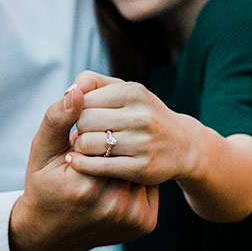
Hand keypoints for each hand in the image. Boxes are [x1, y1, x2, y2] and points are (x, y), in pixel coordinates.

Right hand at [8, 80, 157, 250]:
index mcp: (86, 184)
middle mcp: (114, 205)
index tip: (84, 135)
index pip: (106, 134)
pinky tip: (117, 178)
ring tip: (109, 160)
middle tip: (101, 146)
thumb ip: (57, 119)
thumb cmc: (43, 185)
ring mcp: (133, 217)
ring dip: (128, 157)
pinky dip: (135, 176)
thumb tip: (77, 90)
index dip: (96, 129)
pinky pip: (147, 185)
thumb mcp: (41, 151)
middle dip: (115, 142)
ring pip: (139, 166)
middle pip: (126, 149)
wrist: (51, 234)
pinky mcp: (145, 223)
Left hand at [69, 70, 196, 185]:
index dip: (77, 110)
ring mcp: (143, 143)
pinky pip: (99, 167)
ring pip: (88, 144)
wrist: (183, 145)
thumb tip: (68, 91)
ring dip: (80, 147)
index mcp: (132, 92)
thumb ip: (92, 82)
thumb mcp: (123, 90)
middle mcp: (140, 116)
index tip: (83, 117)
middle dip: (79, 129)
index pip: (83, 100)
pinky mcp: (142, 168)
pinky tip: (76, 162)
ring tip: (85, 147)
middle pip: (84, 121)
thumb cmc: (141, 113)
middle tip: (84, 133)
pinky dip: (82, 164)